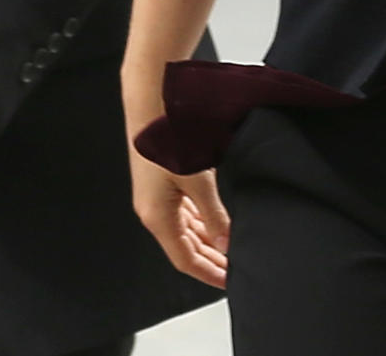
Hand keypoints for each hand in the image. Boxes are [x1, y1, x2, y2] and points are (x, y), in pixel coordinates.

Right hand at [128, 144, 228, 288]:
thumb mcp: (198, 181)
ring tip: (229, 249)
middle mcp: (153, 212)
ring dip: (207, 240)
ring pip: (185, 229)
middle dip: (210, 259)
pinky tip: (213, 222)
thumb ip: (213, 215)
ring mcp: (156, 197)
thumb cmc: (169, 139)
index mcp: (157, 218)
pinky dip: (200, 221)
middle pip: (185, 247)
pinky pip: (183, 211)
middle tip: (234, 269)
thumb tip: (226, 243)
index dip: (208, 272)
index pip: (185, 259)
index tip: (228, 281)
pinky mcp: (160, 182)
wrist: (152, 104)